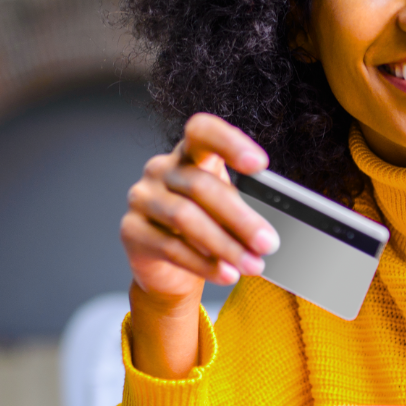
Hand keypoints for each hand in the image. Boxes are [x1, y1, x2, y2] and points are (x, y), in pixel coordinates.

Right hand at [120, 113, 279, 377]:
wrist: (170, 269)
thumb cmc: (205, 229)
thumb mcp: (227, 211)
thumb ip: (245, 206)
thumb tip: (274, 227)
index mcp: (189, 154)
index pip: (202, 131)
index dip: (229, 142)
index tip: (260, 165)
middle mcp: (161, 169)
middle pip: (200, 185)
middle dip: (241, 217)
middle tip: (268, 242)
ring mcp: (142, 198)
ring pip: (185, 217)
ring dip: (225, 245)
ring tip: (253, 265)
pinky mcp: (131, 230)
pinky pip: (170, 246)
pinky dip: (204, 264)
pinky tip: (227, 274)